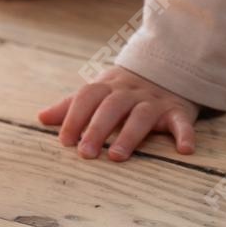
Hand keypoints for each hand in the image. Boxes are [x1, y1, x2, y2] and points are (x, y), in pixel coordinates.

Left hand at [38, 65, 196, 160]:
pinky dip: (185, 135)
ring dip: (130, 135)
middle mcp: (131, 92)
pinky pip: (182, 122)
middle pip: (112, 107)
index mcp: (108, 86)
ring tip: (118, 156)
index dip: (74, 116)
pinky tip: (184, 150)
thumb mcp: (98, 92)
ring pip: (142, 116)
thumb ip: (71, 106)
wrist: (168, 70)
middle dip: (97, 129)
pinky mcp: (179, 111)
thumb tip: (41, 118)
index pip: (88, 96)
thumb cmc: (124, 90)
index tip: (64, 141)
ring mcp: (155, 101)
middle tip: (86, 154)